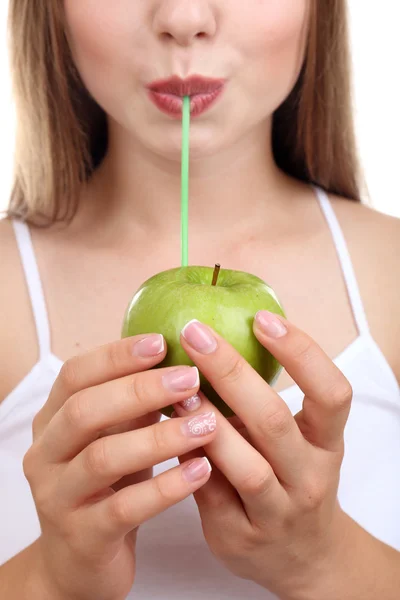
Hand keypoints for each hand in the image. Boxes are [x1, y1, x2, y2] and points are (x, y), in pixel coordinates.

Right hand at [23, 334, 216, 599]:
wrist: (79, 560)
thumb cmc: (107, 484)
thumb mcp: (114, 436)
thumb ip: (135, 401)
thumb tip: (183, 354)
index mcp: (51, 421)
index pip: (75, 375)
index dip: (117, 355)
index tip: (163, 341)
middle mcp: (45, 455)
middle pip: (85, 410)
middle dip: (140, 390)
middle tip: (190, 379)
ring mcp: (58, 498)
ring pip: (104, 458)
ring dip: (159, 438)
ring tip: (206, 424)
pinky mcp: (82, 537)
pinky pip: (125, 508)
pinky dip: (166, 487)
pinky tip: (202, 471)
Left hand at [173, 311, 352, 599]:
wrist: (302, 557)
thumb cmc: (292, 479)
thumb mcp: (298, 440)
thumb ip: (265, 402)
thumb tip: (217, 336)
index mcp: (327, 444)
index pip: (332, 393)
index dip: (301, 352)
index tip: (262, 318)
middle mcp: (309, 478)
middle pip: (273, 421)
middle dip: (231, 372)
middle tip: (194, 334)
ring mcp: (277, 513)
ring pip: (243, 465)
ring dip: (204, 419)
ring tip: (174, 383)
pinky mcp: (239, 538)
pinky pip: (207, 493)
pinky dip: (184, 457)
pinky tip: (162, 427)